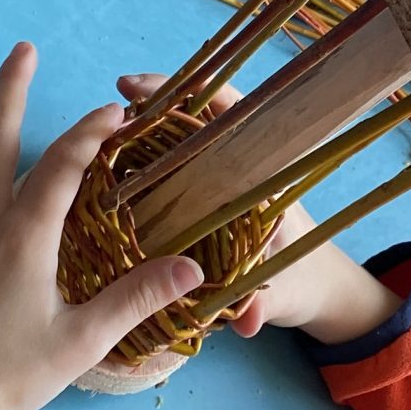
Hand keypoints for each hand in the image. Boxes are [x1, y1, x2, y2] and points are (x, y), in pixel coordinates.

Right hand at [115, 74, 396, 349]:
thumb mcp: (285, 295)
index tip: (135, 89)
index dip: (182, 91)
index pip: (227, 110)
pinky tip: (102, 182)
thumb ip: (265, 305)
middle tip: (100, 124)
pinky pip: (166, 177)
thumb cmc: (307, 282)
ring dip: (135, 142)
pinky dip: (137, 172)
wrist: (319, 293)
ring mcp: (216, 185)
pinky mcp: (202, 206)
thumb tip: (246, 320)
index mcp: (261, 173)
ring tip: (91, 150)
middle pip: (188, 120)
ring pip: (172, 147)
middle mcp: (236, 169)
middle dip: (146, 113)